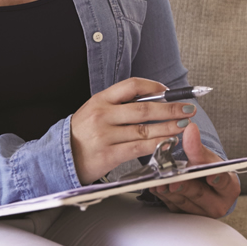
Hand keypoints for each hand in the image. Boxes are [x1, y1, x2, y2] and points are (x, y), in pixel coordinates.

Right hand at [69, 78, 195, 183]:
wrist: (58, 159)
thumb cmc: (81, 135)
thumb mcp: (94, 111)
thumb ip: (118, 105)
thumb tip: (152, 101)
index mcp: (100, 100)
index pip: (131, 86)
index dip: (154, 87)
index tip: (169, 91)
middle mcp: (102, 115)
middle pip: (144, 109)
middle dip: (171, 108)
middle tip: (188, 108)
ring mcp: (105, 135)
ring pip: (145, 129)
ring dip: (169, 127)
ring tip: (184, 125)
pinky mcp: (108, 155)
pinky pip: (138, 148)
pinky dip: (157, 144)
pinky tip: (169, 142)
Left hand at [149, 121, 239, 217]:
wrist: (203, 181)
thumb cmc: (209, 168)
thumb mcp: (205, 156)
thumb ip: (197, 145)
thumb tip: (190, 128)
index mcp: (230, 189)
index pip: (224, 183)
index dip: (217, 179)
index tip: (210, 176)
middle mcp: (218, 204)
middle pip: (200, 194)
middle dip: (185, 186)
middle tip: (174, 181)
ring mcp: (201, 212)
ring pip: (183, 202)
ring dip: (170, 191)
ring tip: (160, 183)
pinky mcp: (186, 215)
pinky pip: (173, 206)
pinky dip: (163, 196)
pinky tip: (156, 187)